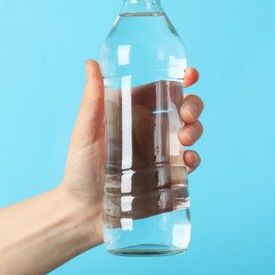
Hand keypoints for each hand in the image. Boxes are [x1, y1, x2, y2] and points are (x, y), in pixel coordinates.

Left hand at [59, 60, 203, 241]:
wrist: (82, 212)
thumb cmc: (79, 168)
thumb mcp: (85, 131)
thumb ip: (92, 99)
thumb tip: (91, 62)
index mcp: (133, 112)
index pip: (162, 89)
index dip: (181, 79)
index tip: (190, 74)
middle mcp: (150, 130)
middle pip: (183, 108)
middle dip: (193, 105)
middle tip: (186, 115)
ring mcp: (161, 153)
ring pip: (190, 132)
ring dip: (196, 129)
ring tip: (185, 137)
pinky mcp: (167, 177)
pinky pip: (188, 164)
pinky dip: (194, 158)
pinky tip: (187, 159)